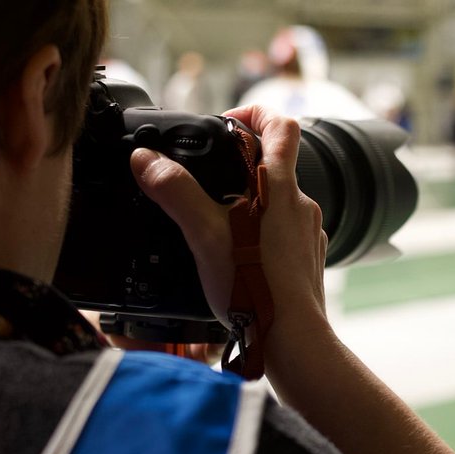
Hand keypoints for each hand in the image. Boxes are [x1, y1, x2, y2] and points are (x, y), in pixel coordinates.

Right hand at [129, 105, 328, 342]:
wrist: (292, 341)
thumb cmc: (256, 289)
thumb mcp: (204, 235)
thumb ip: (175, 192)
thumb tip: (146, 160)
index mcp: (279, 187)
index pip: (281, 124)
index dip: (255, 112)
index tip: (228, 123)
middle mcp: (300, 205)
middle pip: (275, 165)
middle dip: (241, 169)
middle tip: (207, 183)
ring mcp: (308, 234)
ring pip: (278, 204)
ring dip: (250, 207)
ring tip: (216, 228)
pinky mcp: (307, 260)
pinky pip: (284, 236)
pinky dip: (261, 238)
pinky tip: (237, 259)